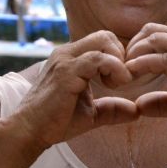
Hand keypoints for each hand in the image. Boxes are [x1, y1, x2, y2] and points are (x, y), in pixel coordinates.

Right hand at [13, 31, 138, 149]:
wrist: (29, 131)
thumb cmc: (56, 121)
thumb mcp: (91, 113)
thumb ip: (112, 109)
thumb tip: (137, 111)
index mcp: (71, 57)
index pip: (104, 41)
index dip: (119, 57)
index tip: (120, 81)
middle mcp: (67, 53)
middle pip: (106, 35)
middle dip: (122, 56)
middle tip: (121, 81)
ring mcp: (65, 60)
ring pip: (104, 41)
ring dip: (119, 62)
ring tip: (118, 84)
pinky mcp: (66, 72)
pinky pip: (98, 59)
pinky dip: (114, 69)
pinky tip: (113, 86)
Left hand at [125, 23, 166, 128]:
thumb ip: (161, 103)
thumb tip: (138, 105)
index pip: (155, 33)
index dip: (136, 46)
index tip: (125, 66)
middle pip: (151, 31)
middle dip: (131, 47)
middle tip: (120, 68)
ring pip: (155, 39)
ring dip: (134, 53)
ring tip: (124, 71)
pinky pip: (163, 58)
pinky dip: (143, 63)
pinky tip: (132, 72)